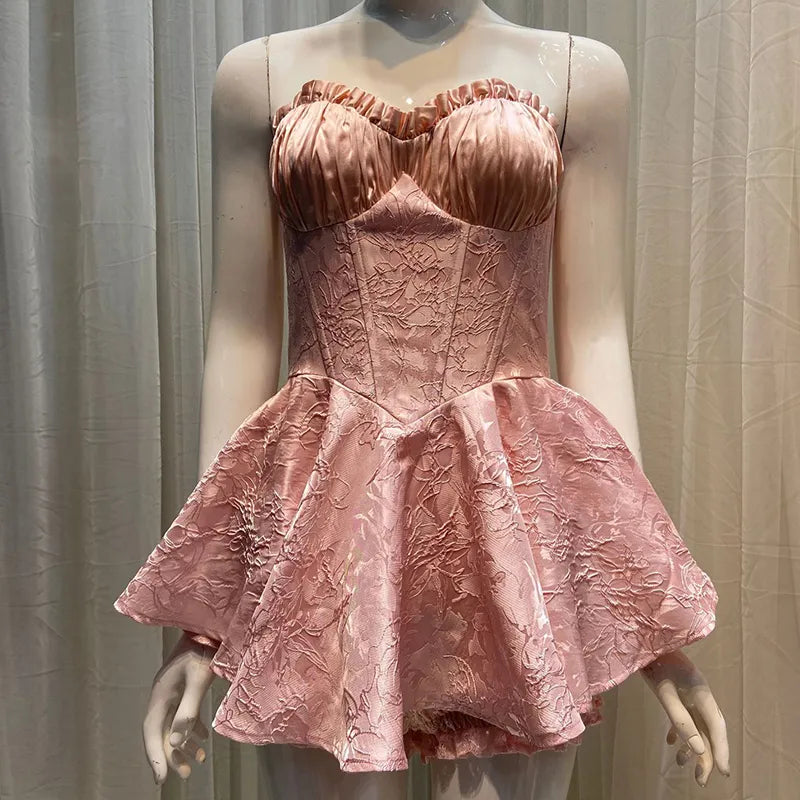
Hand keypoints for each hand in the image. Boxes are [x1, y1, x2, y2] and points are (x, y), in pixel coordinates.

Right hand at [142, 632, 215, 783]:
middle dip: (171, 754)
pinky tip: (203, 741)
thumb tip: (175, 741)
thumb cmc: (205, 650)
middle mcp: (162, 695)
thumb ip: (188, 710)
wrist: (211, 626)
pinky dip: (192, 729)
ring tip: (198, 762)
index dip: (155, 755)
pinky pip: (183, 715)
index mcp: (160, 694)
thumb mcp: (199, 680)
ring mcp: (172, 691)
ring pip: (172, 725)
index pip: (152, 731)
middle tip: (184, 774)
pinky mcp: (183, 688)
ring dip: (183, 744)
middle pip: (161, 731)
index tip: (161, 778)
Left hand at [640, 649, 729, 786]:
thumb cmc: (653, 662)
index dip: (721, 750)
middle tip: (701, 780)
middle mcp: (699, 694)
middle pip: (708, 729)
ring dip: (691, 745)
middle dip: (706, 755)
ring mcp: (689, 692)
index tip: (722, 771)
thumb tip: (696, 748)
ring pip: (696, 724)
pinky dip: (679, 730)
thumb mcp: (665, 692)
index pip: (716, 727)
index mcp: (701, 692)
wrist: (643, 639)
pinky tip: (671, 742)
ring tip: (682, 764)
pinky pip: (684, 716)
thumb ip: (681, 719)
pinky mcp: (677, 690)